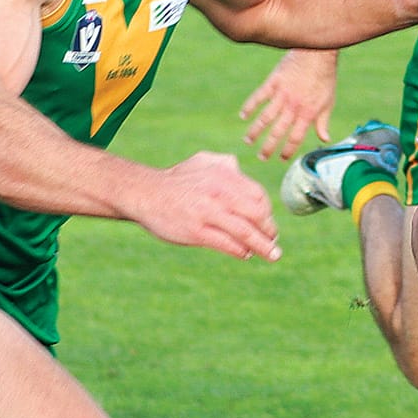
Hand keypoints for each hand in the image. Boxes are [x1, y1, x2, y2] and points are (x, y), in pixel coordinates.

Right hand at [136, 152, 280, 261]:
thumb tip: (241, 171)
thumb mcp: (202, 162)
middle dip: (269, 230)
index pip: (258, 196)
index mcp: (224, 175)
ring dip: (262, 246)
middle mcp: (219, 193)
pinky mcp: (196, 231)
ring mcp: (208, 212)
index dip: (267, 212)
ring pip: (245, 232)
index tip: (268, 224)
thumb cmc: (176, 180)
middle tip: (273, 242)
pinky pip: (226, 244)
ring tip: (272, 255)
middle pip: (257, 215)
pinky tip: (245, 254)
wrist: (145, 193)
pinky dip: (240, 251)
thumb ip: (225, 164)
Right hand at [239, 48, 336, 161]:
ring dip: (255, 131)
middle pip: (278, 132)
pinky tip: (243, 115)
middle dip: (268, 147)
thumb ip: (323, 122)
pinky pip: (259, 96)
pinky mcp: (273, 82)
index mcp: (307, 113)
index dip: (287, 151)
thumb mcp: (328, 102)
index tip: (281, 158)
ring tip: (247, 141)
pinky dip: (250, 106)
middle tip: (261, 157)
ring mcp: (282, 94)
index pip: (295, 138)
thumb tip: (325, 139)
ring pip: (265, 117)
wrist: (317, 53)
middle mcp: (293, 107)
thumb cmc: (325, 78)